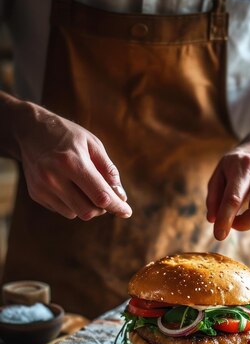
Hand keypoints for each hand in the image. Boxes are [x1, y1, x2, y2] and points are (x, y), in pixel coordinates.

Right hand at [15, 102, 131, 219]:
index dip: (116, 206)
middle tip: (105, 195)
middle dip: (102, 208)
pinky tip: (68, 185)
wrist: (29, 129)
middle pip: (88, 211)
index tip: (127, 211)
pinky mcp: (36, 194)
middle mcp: (53, 177)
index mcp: (71, 162)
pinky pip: (62, 210)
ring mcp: (42, 187)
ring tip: (83, 185)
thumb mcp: (92, 144)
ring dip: (86, 206)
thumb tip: (121, 197)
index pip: (100, 195)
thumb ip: (109, 171)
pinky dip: (72, 203)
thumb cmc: (67, 135)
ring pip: (75, 213)